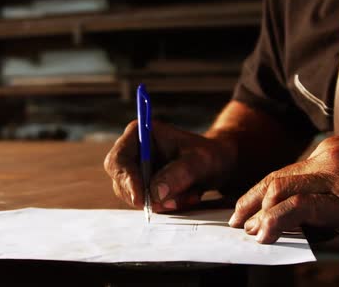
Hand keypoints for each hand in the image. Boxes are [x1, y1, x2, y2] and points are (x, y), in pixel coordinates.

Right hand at [104, 120, 235, 211]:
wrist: (219, 164)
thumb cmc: (210, 155)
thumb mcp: (200, 161)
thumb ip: (178, 174)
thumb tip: (155, 194)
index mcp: (140, 133)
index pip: (119, 159)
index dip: (127, 181)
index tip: (142, 199)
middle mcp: (133, 151)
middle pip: (121, 181)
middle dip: (145, 196)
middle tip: (172, 204)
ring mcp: (137, 170)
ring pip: (134, 196)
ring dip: (161, 202)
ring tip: (190, 195)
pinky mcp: (144, 186)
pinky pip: (147, 204)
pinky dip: (167, 206)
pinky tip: (187, 197)